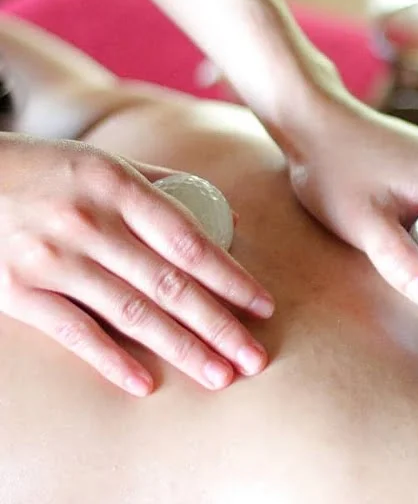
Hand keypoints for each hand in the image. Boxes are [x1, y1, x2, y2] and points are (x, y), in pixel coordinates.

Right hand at [0, 134, 273, 395]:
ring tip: (220, 375)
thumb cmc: (51, 170)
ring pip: (131, 314)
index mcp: (117, 186)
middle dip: (218, 326)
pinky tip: (146, 384)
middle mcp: (89, 222)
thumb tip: (228, 218)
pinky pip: (74, 332)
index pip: (189, 242)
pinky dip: (112, 360)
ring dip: (181, 349)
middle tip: (255, 358)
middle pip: (169, 285)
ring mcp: (52, 259)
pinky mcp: (18, 291)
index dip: (231, 277)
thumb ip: (170, 187)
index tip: (263, 306)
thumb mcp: (108, 164)